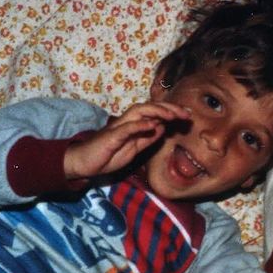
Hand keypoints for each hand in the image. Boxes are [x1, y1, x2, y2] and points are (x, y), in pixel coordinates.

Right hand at [63, 102, 188, 180]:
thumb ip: (148, 139)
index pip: (154, 113)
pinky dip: (140, 125)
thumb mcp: (134, 149)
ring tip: (173, 115)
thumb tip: (162, 128)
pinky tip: (153, 124)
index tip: (188, 115)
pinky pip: (126, 128)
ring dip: (158, 112)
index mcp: (134, 125)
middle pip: (149, 108)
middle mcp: (127, 122)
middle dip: (169, 108)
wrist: (84, 164)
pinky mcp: (111, 137)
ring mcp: (118, 128)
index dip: (171, 112)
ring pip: (139, 112)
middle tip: (186, 113)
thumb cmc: (108, 156)